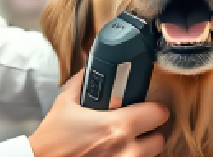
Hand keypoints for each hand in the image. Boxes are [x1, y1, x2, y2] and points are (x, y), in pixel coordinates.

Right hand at [29, 70, 169, 156]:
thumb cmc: (53, 137)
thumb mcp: (65, 104)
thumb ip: (81, 82)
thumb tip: (90, 66)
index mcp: (118, 126)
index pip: (159, 114)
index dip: (155, 109)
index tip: (149, 108)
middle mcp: (127, 150)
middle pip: (159, 140)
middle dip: (151, 132)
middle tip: (139, 126)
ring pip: (150, 156)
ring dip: (142, 148)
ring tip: (126, 142)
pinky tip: (117, 152)